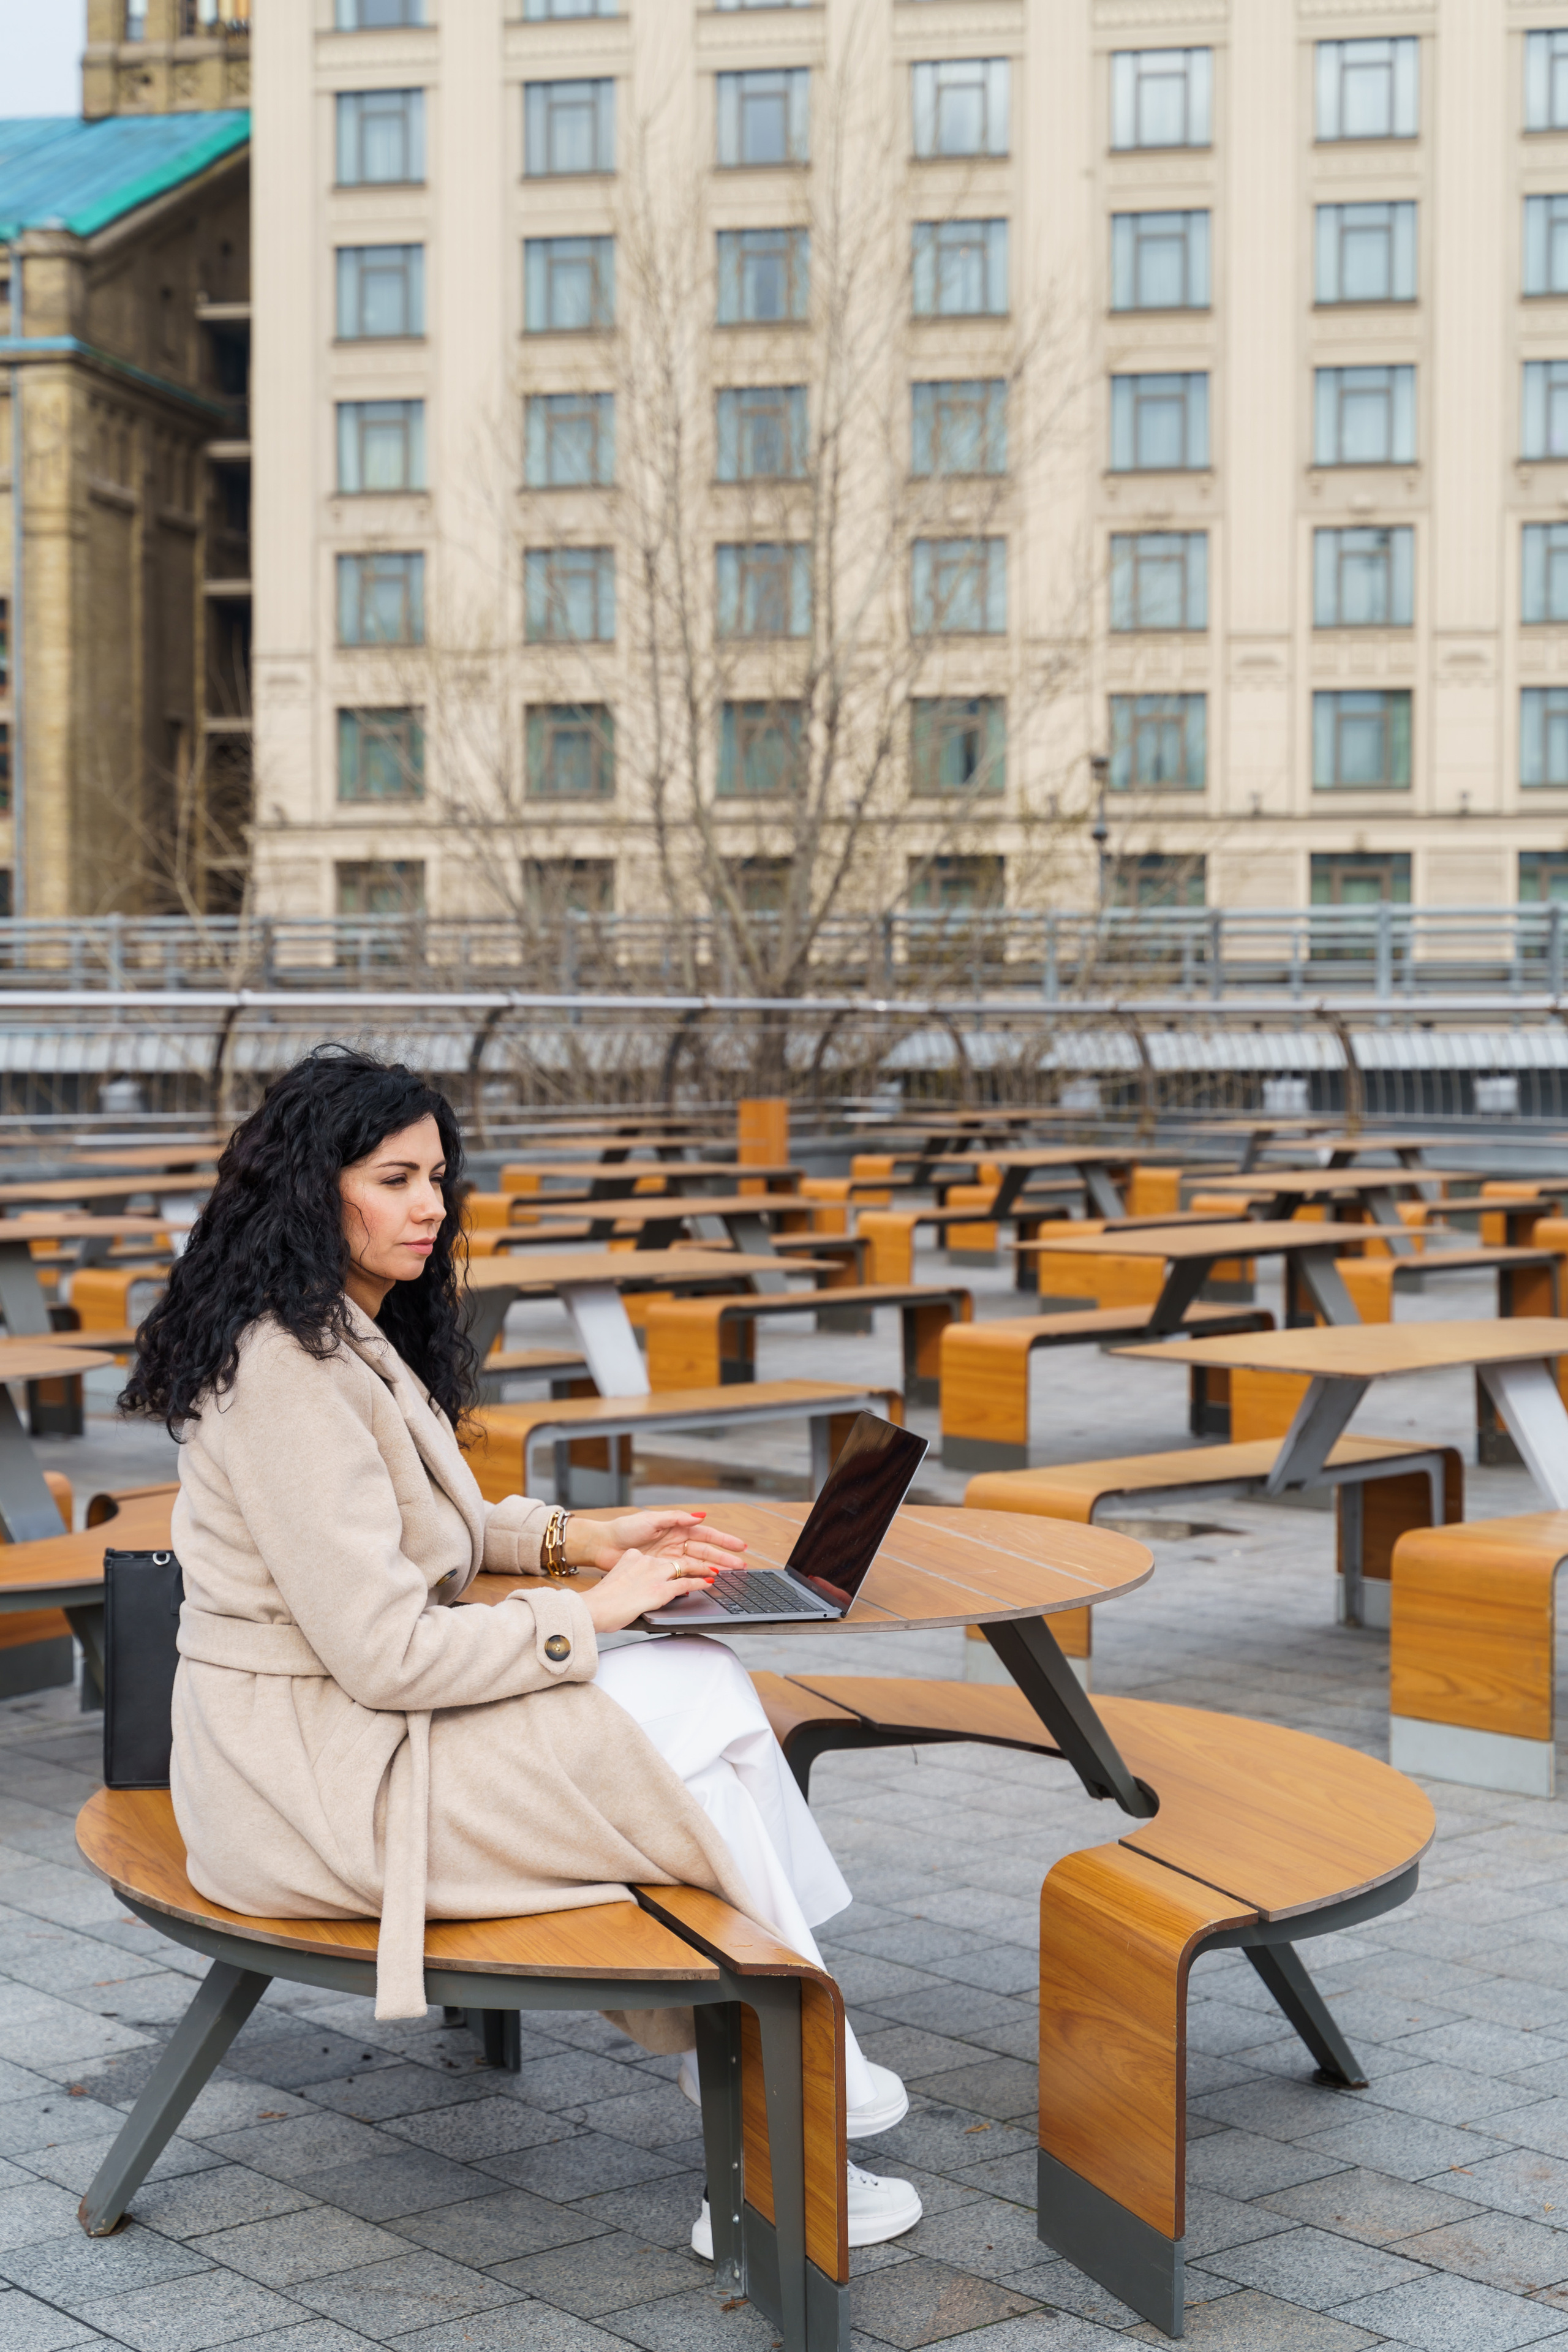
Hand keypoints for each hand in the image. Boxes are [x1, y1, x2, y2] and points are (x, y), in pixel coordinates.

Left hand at [573, 1508, 745, 1576]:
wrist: (604, 1545)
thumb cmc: (625, 1528)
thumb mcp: (651, 1519)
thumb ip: (676, 1518)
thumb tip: (699, 1516)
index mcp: (677, 1527)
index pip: (706, 1534)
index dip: (724, 1540)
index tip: (740, 1546)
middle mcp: (676, 1543)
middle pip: (706, 1552)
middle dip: (724, 1558)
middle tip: (741, 1567)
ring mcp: (670, 1558)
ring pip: (697, 1565)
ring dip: (713, 1570)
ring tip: (729, 1576)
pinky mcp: (661, 1571)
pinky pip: (682, 1576)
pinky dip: (694, 1579)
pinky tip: (705, 1583)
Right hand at [582, 1544, 718, 1633]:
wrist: (595, 1608)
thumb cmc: (602, 1600)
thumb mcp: (617, 1578)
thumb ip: (630, 1575)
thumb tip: (637, 1584)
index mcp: (634, 1557)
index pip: (659, 1556)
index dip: (671, 1561)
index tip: (678, 1565)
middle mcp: (646, 1561)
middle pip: (676, 1558)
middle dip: (696, 1560)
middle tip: (711, 1561)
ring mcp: (655, 1574)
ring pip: (685, 1566)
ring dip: (704, 1568)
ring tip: (717, 1570)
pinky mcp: (661, 1589)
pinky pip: (686, 1583)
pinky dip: (699, 1582)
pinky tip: (708, 1582)